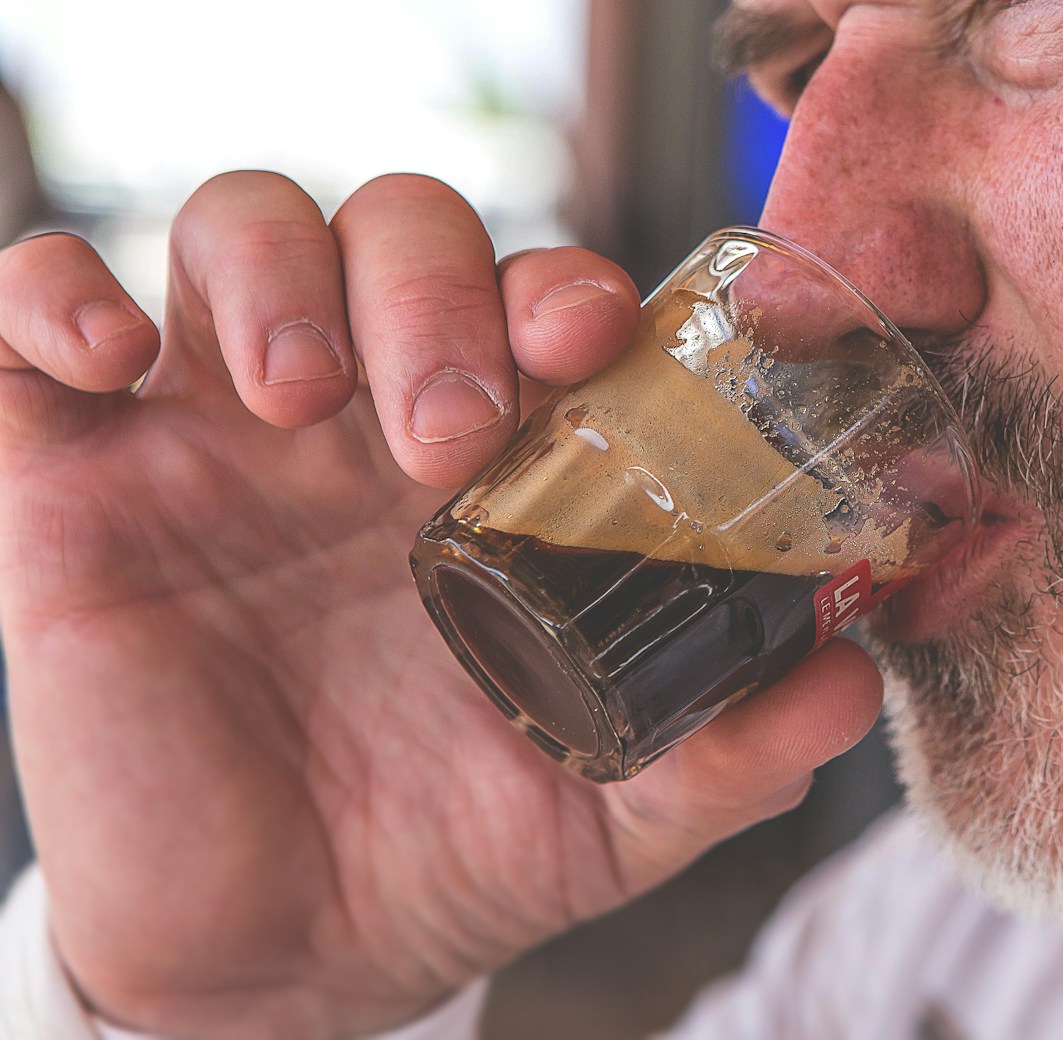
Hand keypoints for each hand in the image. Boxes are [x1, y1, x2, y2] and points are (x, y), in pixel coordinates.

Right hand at [0, 173, 882, 1038]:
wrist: (279, 962)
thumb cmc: (447, 850)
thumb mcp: (613, 812)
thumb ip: (734, 751)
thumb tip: (853, 683)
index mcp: (497, 463)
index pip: (533, 297)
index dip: (562, 285)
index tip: (588, 344)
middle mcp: (364, 416)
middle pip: (395, 225)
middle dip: (431, 285)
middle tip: (443, 427)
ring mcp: (214, 434)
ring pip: (234, 225)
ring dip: (276, 271)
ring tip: (301, 398)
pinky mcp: (71, 481)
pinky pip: (25, 322)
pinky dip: (51, 293)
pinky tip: (109, 358)